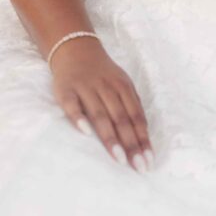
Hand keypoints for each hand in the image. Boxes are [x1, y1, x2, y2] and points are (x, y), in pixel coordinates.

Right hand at [51, 36, 153, 171]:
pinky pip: (72, 105)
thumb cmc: (103, 74)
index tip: (148, 161)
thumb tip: (144, 135)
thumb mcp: (122, 84)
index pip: (136, 116)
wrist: (76, 49)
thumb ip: (131, 105)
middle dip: (131, 144)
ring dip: (110, 137)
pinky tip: (85, 133)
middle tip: (139, 167)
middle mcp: (107, 88)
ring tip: (119, 158)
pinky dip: (78, 118)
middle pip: (122, 118)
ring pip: (100, 115)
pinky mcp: (66, 91)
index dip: (143, 139)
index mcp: (123, 87)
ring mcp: (86, 89)